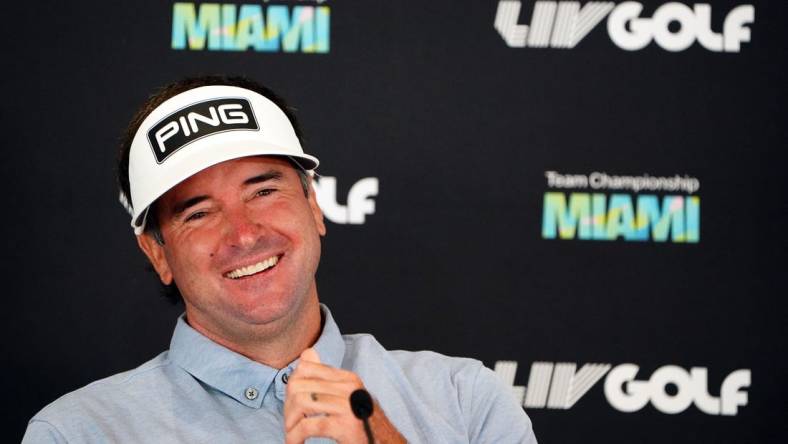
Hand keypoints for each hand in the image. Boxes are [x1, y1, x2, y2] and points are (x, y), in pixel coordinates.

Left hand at [284, 348, 405, 443]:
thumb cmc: (363, 424)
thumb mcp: (346, 396)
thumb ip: (325, 375)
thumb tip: (308, 352)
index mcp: (348, 379)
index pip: (305, 368)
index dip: (291, 387)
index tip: (292, 406)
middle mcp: (349, 387)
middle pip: (298, 386)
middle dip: (288, 407)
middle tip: (290, 424)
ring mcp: (348, 405)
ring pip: (301, 402)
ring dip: (290, 423)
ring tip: (292, 435)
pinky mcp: (345, 425)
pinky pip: (308, 426)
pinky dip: (295, 436)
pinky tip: (296, 443)